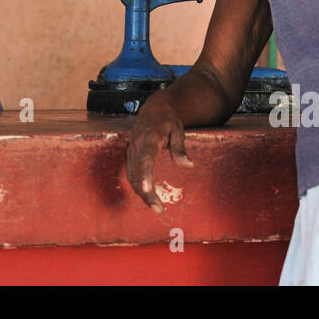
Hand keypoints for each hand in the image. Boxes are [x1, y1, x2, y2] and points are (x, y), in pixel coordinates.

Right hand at [125, 95, 194, 213]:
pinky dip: (138, 186)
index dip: (146, 175)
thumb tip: (189, 166)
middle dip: (146, 193)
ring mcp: (131, 150)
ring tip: (156, 207)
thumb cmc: (168, 120)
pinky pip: (131, 173)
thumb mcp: (178, 130)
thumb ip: (180, 149)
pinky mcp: (130, 154)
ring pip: (132, 176)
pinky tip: (147, 196)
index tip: (147, 190)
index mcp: (150, 138)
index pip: (146, 159)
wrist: (153, 108)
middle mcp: (137, 145)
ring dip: (142, 194)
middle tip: (159, 209)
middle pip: (137, 173)